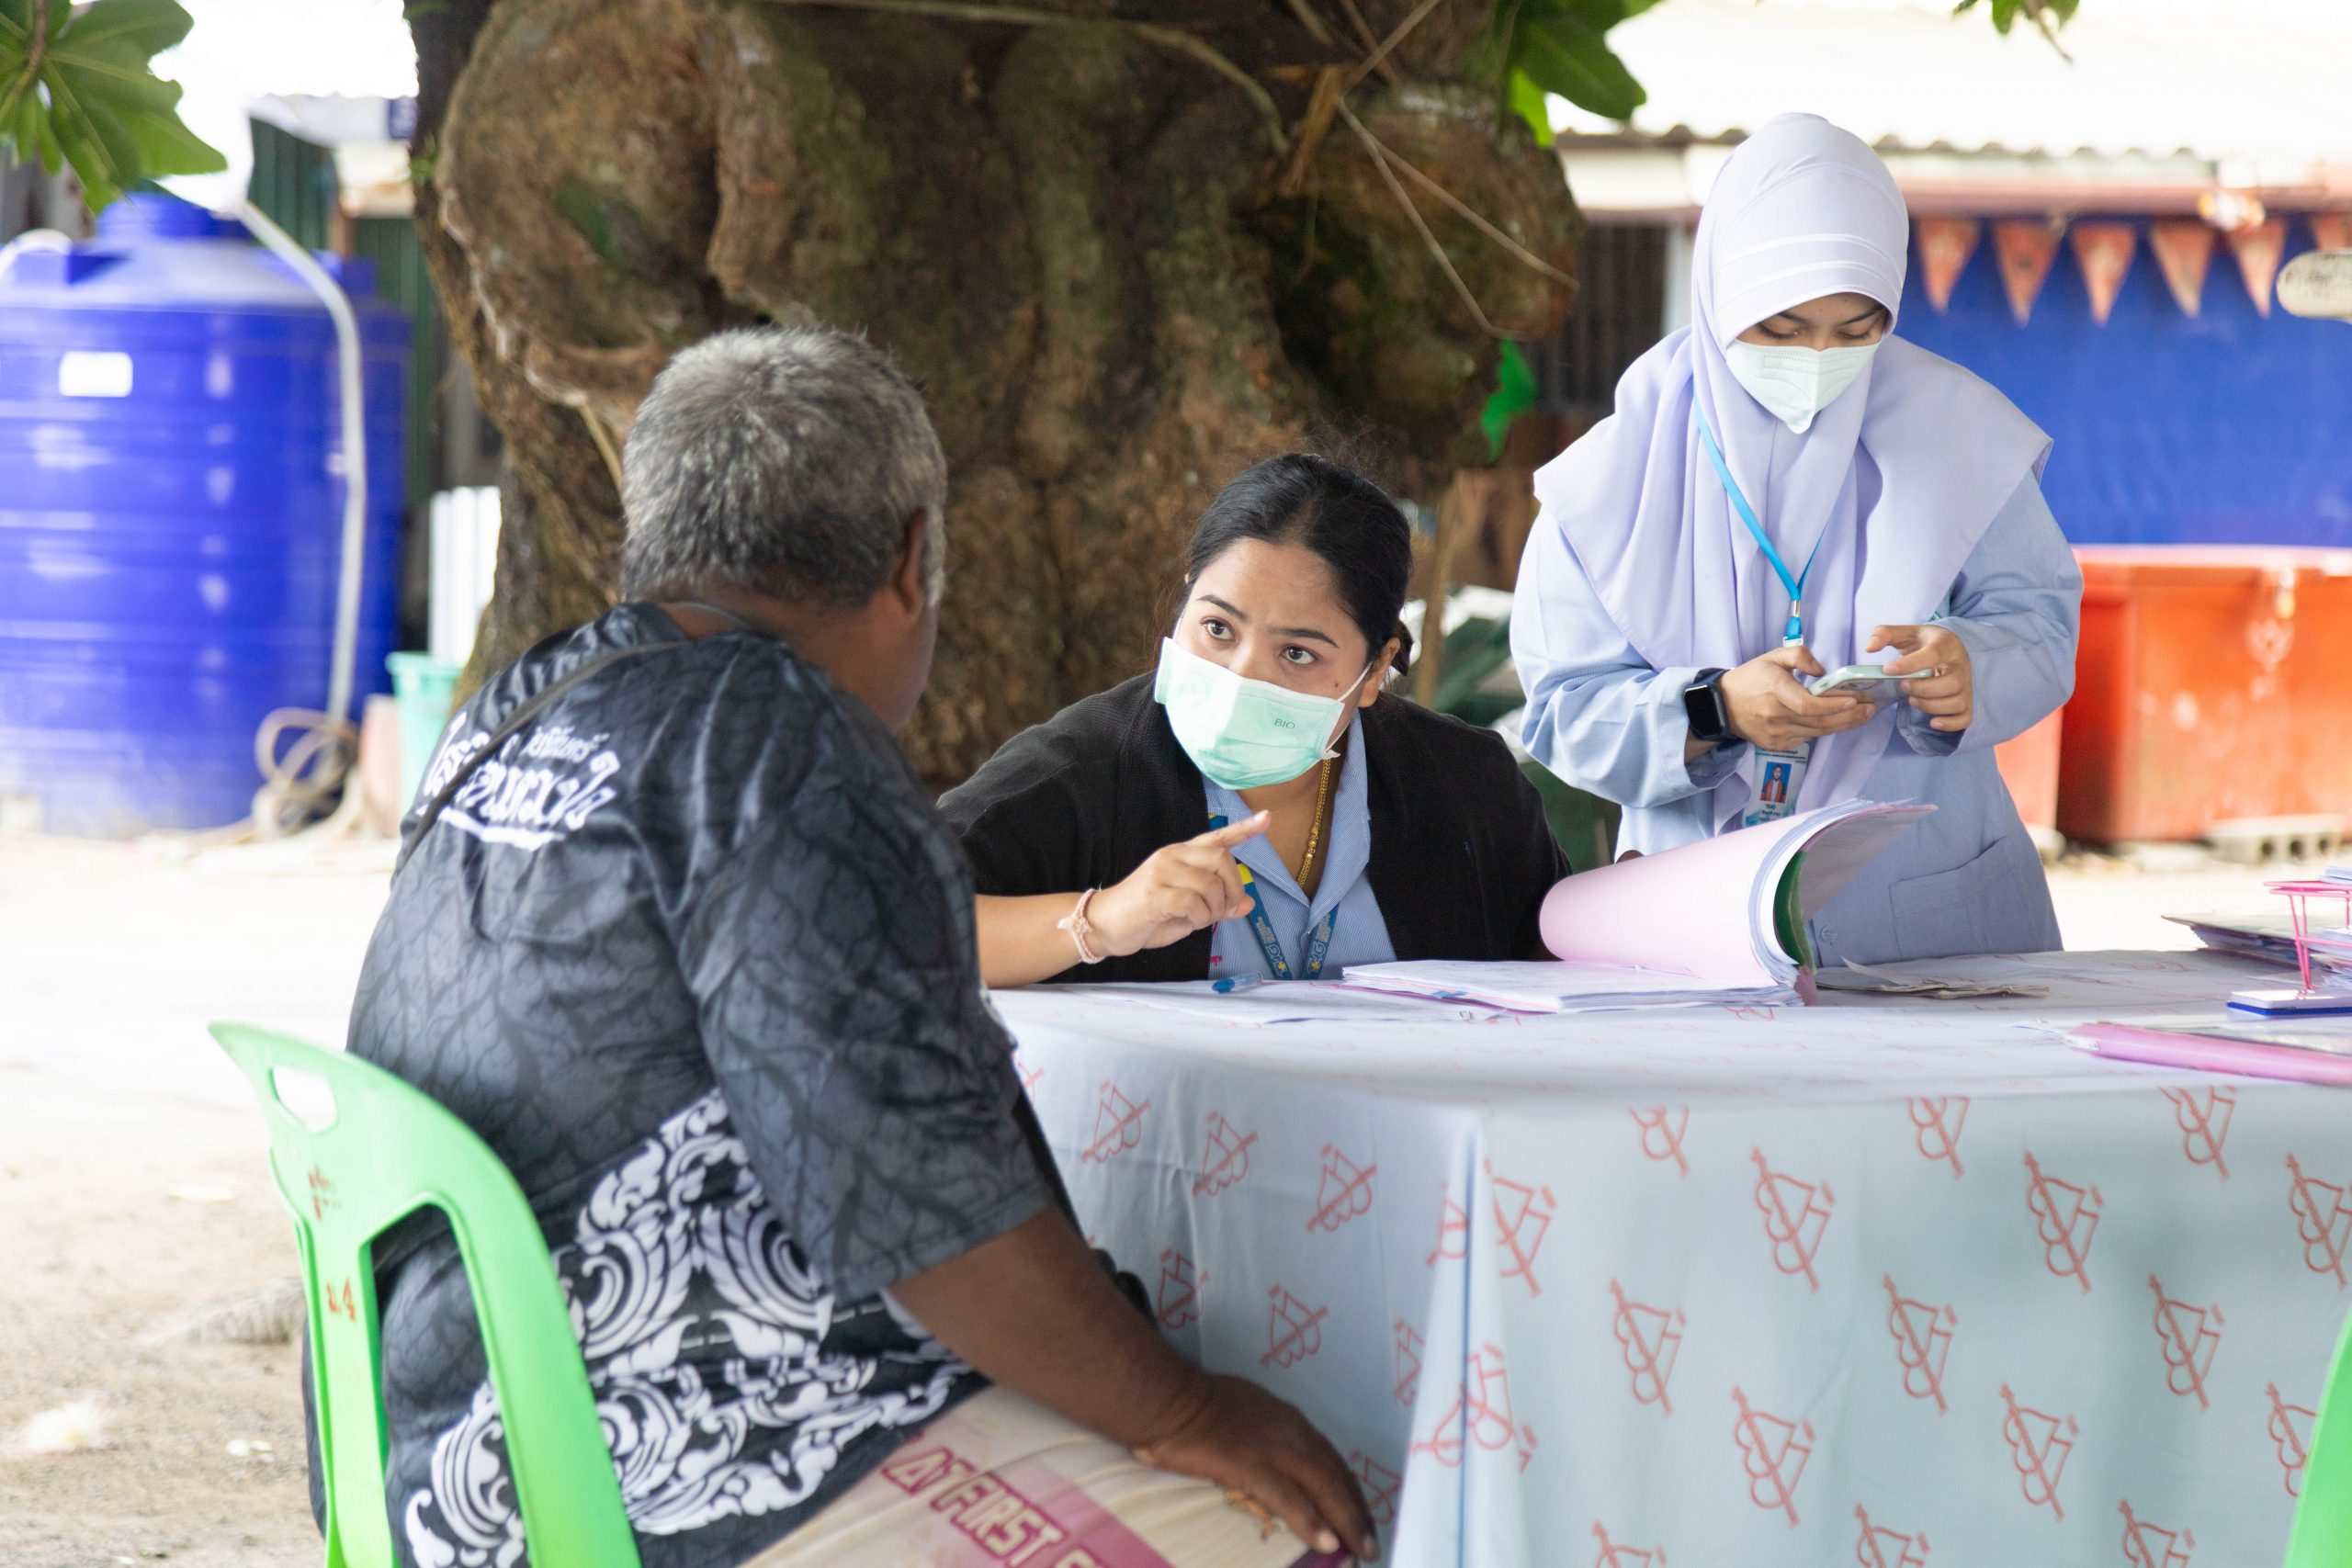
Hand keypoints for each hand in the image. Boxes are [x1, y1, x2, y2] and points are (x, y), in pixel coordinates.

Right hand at [1089, 813, 1265, 957]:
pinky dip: (1199, 918)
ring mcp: (1162, 873)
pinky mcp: (1154, 893)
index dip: (1243, 829)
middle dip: (1233, 888)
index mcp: (1180, 855)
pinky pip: (1193, 903)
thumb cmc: (1146, 916)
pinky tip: (1188, 922)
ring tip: (1200, 920)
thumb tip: (1248, 904)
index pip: (1216, 837)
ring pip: (1210, 884)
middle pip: (1222, 859)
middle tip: (1227, 909)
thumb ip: (1217, 905)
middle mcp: (1172, 856)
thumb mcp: (1188, 911)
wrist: (1104, 925)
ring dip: (1214, 909)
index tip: (1267, 818)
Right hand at [1133, 1373, 1378, 1560]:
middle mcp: (1292, 1432)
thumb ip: (1264, 1432)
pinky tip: (1328, 1542)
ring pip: (1324, 1487)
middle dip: (1358, 1510)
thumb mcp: (1245, 1411)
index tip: (1361, 1512)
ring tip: (1364, 1549)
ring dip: (1348, 1521)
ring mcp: (1274, 1449)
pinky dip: (1312, 1521)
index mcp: (1289, 1420)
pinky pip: (1290, 1499)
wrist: (1169, 1399)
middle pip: (1336, 1475)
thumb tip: (1271, 1458)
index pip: (1331, 1458)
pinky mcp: (1252, 1466)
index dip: (1349, 1487)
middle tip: (1372, 1541)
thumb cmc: (1195, 1405)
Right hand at [1716, 645, 1875, 752]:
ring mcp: (1776, 733)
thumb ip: (1799, 656)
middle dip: (1849, 715)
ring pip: (1817, 731)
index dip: (1832, 705)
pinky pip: (1808, 738)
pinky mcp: (1777, 744)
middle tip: (1870, 708)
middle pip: (1819, 721)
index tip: (1853, 700)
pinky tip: (1840, 722)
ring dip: (1843, 724)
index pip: (1807, 704)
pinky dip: (1826, 730)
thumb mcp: (1772, 657)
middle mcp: (1776, 715)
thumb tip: (1823, 671)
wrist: (1722, 706)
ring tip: (1863, 715)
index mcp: (1774, 690)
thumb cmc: (1750, 678)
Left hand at [1868, 623, 1972, 732]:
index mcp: (1945, 644)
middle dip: (1922, 689)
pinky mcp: (1966, 701)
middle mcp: (1961, 665)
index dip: (1910, 664)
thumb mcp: (1903, 633)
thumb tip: (1868, 648)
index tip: (1888, 670)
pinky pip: (1965, 717)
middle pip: (1951, 683)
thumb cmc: (1922, 642)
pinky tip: (1932, 722)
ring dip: (1931, 706)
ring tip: (1912, 700)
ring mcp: (1966, 685)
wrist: (1947, 647)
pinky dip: (1950, 724)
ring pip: (1957, 702)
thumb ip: (1883, 634)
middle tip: (1902, 686)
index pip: (1933, 655)